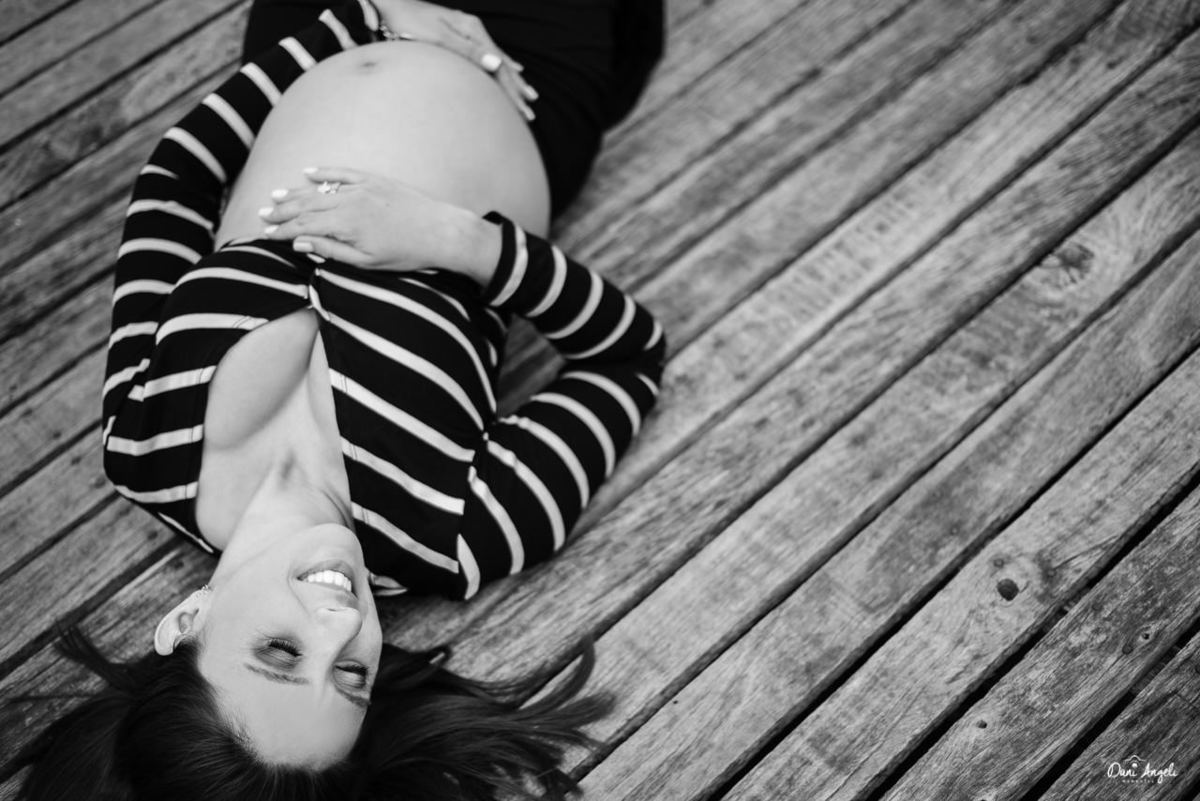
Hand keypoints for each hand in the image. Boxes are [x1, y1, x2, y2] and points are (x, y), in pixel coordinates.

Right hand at [260, 166, 500, 282]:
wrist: (442, 232)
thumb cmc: (407, 253)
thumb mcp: (367, 262)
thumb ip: (331, 251)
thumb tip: (299, 242)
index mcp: (345, 224)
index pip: (304, 226)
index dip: (282, 231)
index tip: (265, 235)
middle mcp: (350, 201)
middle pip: (307, 206)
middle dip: (282, 211)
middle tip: (262, 215)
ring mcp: (362, 188)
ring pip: (320, 190)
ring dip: (296, 194)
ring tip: (275, 197)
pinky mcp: (375, 181)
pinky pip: (343, 174)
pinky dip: (324, 173)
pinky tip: (308, 172)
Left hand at [372, 0, 536, 120]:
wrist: (391, 5)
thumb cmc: (410, 22)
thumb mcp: (439, 39)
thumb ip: (469, 53)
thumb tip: (497, 65)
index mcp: (473, 31)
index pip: (499, 67)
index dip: (512, 91)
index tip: (523, 111)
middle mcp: (475, 30)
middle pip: (502, 65)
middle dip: (517, 90)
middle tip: (530, 113)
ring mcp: (470, 31)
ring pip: (498, 61)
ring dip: (513, 81)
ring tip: (528, 96)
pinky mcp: (462, 34)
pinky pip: (490, 55)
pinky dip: (504, 65)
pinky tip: (512, 68)